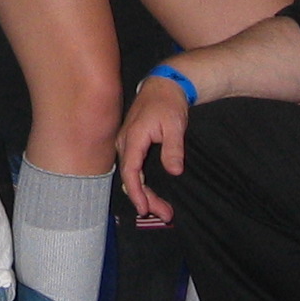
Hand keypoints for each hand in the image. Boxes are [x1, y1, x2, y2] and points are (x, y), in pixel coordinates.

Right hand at [118, 74, 191, 222]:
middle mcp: (124, 143)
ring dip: (144, 193)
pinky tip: (151, 193)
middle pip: (130, 177)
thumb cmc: (168, 103)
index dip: (136, 192)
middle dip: (145, 198)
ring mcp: (126, 143)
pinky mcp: (131, 144)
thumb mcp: (175, 125)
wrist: (163, 86)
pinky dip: (142, 183)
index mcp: (133, 138)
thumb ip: (173, 149)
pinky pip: (133, 168)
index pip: (130, 171)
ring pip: (131, 175)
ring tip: (162, 209)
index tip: (145, 209)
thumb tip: (174, 171)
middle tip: (165, 214)